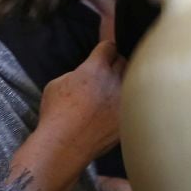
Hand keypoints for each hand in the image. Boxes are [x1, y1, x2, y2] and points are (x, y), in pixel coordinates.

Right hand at [37, 41, 123, 164]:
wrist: (65, 144)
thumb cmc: (57, 114)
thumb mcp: (58, 83)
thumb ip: (78, 73)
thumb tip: (86, 75)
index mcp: (96, 68)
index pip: (110, 46)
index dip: (106, 49)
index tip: (105, 53)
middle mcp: (115, 80)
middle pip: (123, 62)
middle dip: (114, 65)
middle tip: (106, 74)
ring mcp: (124, 99)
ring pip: (131, 81)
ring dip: (123, 83)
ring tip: (113, 91)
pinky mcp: (129, 117)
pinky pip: (133, 103)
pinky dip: (127, 103)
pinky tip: (117, 109)